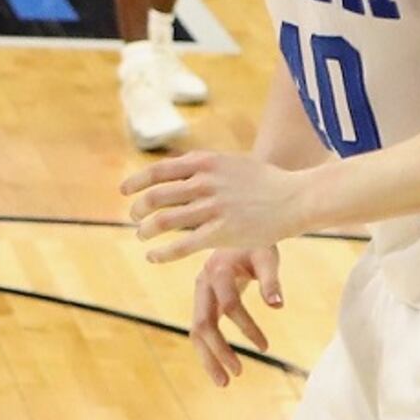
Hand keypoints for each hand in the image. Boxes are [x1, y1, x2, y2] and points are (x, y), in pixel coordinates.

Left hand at [124, 148, 314, 262]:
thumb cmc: (262, 181)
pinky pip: (182, 246)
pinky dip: (162, 252)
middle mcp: (205, 183)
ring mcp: (213, 208)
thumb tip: (173, 169)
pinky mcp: (222, 233)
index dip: (136, 182)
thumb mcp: (229, 162)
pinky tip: (153, 257)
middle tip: (135, 219)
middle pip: (156, 197)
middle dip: (139, 210)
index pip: (158, 171)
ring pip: (165, 222)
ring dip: (146, 231)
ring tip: (142, 237)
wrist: (295, 197)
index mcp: (204, 163)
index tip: (124, 192)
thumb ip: (201, 166)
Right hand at [190, 244, 283, 387]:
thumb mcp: (267, 255)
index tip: (266, 346)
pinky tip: (221, 367)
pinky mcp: (203, 301)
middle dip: (218, 352)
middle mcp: (202, 283)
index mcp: (217, 270)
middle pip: (203, 323)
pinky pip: (201, 329)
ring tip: (225, 383)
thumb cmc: (257, 242)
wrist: (238, 230)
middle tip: (237, 376)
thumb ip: (271, 280)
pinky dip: (209, 350)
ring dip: (208, 358)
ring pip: (196, 331)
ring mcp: (200, 294)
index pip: (229, 305)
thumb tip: (278, 306)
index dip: (247, 327)